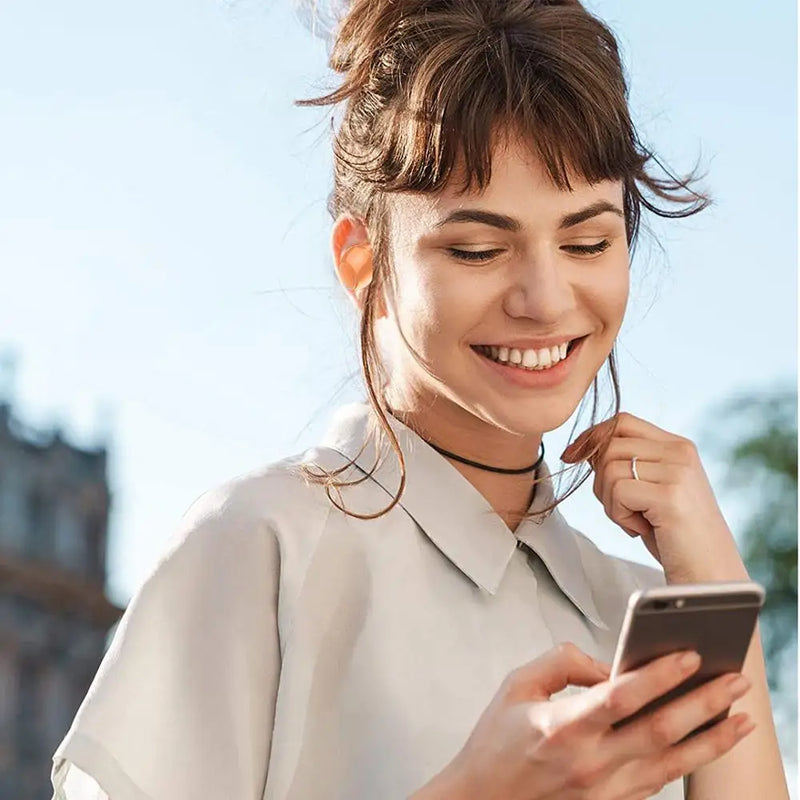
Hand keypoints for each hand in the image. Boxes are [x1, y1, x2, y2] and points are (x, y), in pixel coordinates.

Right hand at [413, 642, 754, 799]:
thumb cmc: (496, 743)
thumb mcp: (516, 686)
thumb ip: (561, 662)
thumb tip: (607, 665)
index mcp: (561, 726)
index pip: (621, 696)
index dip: (658, 674)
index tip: (689, 654)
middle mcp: (589, 762)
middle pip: (659, 729)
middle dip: (703, 702)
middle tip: (734, 679)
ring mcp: (604, 790)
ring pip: (671, 762)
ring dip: (710, 737)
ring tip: (741, 715)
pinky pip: (660, 781)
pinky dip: (689, 760)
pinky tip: (708, 743)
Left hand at [561, 412, 748, 583]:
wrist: (708, 574)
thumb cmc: (673, 536)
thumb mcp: (649, 489)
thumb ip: (625, 463)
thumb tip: (582, 447)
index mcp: (677, 446)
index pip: (622, 421)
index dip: (591, 436)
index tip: (571, 456)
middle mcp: (680, 452)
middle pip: (610, 445)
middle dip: (600, 481)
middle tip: (622, 510)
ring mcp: (678, 472)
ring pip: (609, 468)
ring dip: (610, 502)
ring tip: (635, 521)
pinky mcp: (670, 495)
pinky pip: (617, 491)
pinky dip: (619, 515)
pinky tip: (641, 529)